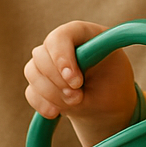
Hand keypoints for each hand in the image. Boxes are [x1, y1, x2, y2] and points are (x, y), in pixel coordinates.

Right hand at [24, 21, 135, 146]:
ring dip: (50, 93)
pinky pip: (31, 91)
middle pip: (41, 55)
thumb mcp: (113, 80)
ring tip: (74, 104)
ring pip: (32, 72)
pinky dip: (42, 103)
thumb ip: (93, 79)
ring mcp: (47, 61)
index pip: (62, 36)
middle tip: (78, 98)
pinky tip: (55, 112)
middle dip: (58, 82)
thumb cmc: (114, 86)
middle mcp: (61, 43)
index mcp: (83, 34)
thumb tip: (68, 86)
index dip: (63, 58)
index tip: (76, 82)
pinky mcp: (39, 81)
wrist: (107, 104)